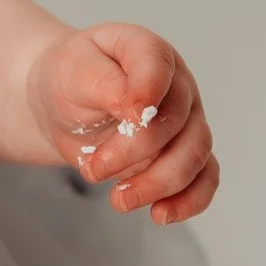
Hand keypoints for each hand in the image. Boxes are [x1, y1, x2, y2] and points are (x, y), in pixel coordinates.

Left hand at [26, 21, 217, 223]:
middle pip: (175, 122)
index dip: (148, 90)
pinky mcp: (184, 154)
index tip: (127, 115)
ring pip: (194, 156)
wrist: (62, 104)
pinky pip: (203, 180)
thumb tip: (135, 106)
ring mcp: (186, 121)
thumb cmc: (68, 79)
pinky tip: (160, 214)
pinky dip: (188, 201)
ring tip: (119, 200)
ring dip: (158, 183)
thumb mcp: (71, 70)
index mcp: (147, 52)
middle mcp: (176, 86)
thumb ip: (102, 82)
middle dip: (133, 151)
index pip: (158, 64)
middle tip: (92, 169)